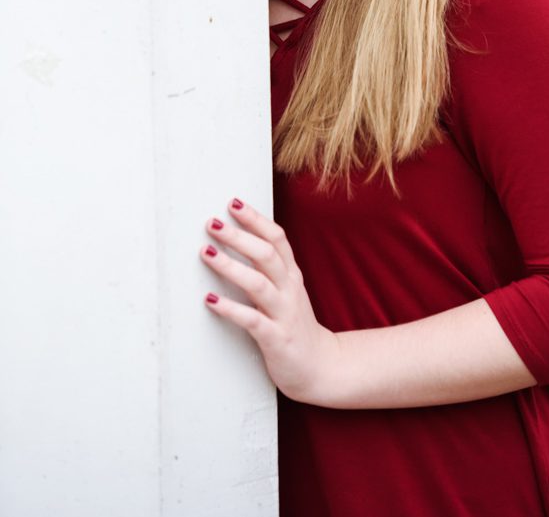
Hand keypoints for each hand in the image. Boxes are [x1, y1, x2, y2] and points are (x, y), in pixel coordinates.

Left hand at [200, 198, 337, 403]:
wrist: (320, 367)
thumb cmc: (295, 325)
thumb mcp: (288, 290)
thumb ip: (270, 269)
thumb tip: (239, 241)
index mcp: (291, 275)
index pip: (277, 238)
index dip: (256, 219)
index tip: (233, 204)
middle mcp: (289, 290)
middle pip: (266, 255)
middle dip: (239, 236)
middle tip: (213, 223)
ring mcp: (284, 314)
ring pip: (258, 283)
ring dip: (231, 266)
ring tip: (206, 253)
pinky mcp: (276, 339)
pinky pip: (252, 320)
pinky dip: (231, 308)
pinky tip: (210, 300)